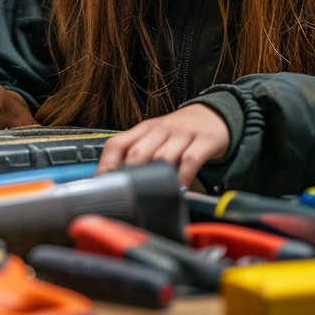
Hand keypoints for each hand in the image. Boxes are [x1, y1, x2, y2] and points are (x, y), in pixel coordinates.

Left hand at [95, 104, 230, 187]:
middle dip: (129, 176)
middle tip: (126, 198)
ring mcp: (182, 134)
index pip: (117, 144)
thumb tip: (117, 183)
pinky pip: (190, 160)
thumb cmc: (179, 133)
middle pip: (137, 152)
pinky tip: (179, 190)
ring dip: (156, 179)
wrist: (213, 115)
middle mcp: (159, 130)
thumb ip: (138, 156)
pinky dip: (183, 177)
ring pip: (162, 157)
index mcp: (143, 130)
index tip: (101, 186)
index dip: (106, 165)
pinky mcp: (204, 140)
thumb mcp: (155, 138)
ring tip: (152, 198)